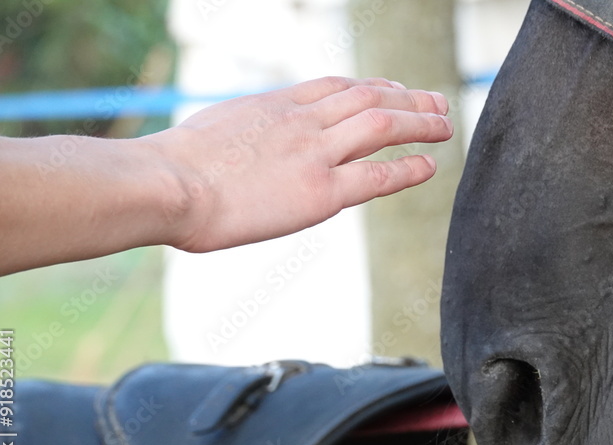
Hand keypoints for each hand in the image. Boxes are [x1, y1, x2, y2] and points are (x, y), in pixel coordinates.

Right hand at [149, 76, 453, 251]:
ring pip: (381, 126)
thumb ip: (241, 136)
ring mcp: (314, 154)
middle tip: (435, 101)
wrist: (167, 185)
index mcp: (274, 106)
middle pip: (368, 97)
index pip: (334, 87)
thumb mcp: (212, 132)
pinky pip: (377, 175)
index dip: (370, 86)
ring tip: (445, 125)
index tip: (390, 88)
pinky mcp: (320, 191)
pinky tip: (429, 165)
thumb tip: (239, 151)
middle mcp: (301, 122)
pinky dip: (408, 168)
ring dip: (419, 122)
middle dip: (407, 97)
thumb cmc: (172, 169)